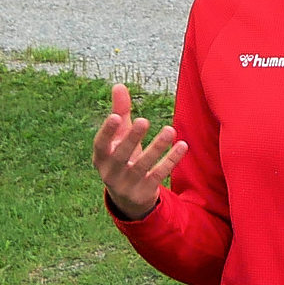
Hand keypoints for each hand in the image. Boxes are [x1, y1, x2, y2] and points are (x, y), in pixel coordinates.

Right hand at [92, 83, 187, 221]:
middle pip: (120, 156)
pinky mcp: (144, 192)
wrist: (128, 199)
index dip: (107, 131)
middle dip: (132, 139)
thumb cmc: (122, 158)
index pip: (101, 144)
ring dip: (157, 148)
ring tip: (170, 129)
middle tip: (144, 120)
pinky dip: (170, 160)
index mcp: (101, 158)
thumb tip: (119, 85)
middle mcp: (110, 173)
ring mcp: (127, 185)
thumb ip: (119, 112)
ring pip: (142, 166)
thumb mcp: (119, 138)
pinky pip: (158, 175)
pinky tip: (182, 145)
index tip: (116, 116)